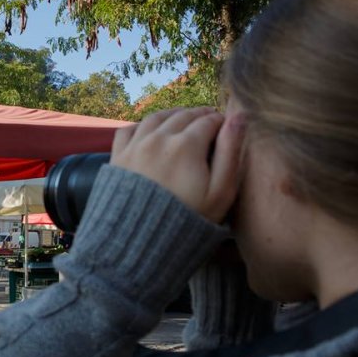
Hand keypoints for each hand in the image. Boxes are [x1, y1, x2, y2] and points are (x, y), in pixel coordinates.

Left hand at [110, 107, 245, 222]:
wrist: (138, 241)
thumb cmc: (187, 221)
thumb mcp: (220, 192)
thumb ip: (231, 152)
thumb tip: (239, 118)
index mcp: (186, 145)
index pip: (209, 120)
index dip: (221, 121)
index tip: (226, 126)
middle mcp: (158, 138)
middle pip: (183, 116)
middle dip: (199, 115)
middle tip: (208, 119)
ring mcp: (135, 146)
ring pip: (156, 118)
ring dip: (172, 115)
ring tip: (183, 120)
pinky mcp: (118, 157)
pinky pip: (128, 130)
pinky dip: (142, 125)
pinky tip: (149, 131)